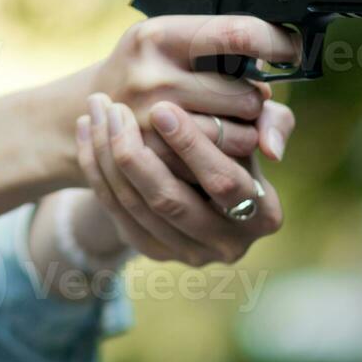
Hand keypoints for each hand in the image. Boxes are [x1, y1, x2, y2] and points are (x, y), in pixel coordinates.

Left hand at [74, 92, 292, 265]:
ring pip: (136, 206)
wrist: (204, 173)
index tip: (162, 108)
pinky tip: (87, 131)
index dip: (192, 146)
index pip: (223, 182)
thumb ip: (274, 123)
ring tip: (96, 111)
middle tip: (114, 108)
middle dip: (137, 152)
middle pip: (170, 201)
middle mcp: (228, 245)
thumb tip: (270, 148)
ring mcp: (188, 253)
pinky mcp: (153, 251)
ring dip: (108, 155)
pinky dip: (95, 170)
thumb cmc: (238, 139)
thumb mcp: (258, 126)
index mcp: (263, 216)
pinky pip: (114, 212)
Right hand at [82, 15, 300, 182]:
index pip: (238, 33)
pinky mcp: (146, 157)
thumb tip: (273, 147)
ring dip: (243, 136)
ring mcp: (144, 118)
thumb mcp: (186, 60)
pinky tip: (205, 149)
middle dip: (253, 101)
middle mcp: (149, 74)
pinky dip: (219, 162)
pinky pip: (212, 169)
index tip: (291, 51)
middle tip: (238, 99)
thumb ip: (247, 84)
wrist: (94, 109)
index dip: (276, 43)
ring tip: (224, 125)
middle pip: (245, 95)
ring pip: (236, 137)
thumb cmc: (156, 77)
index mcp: (159, 35)